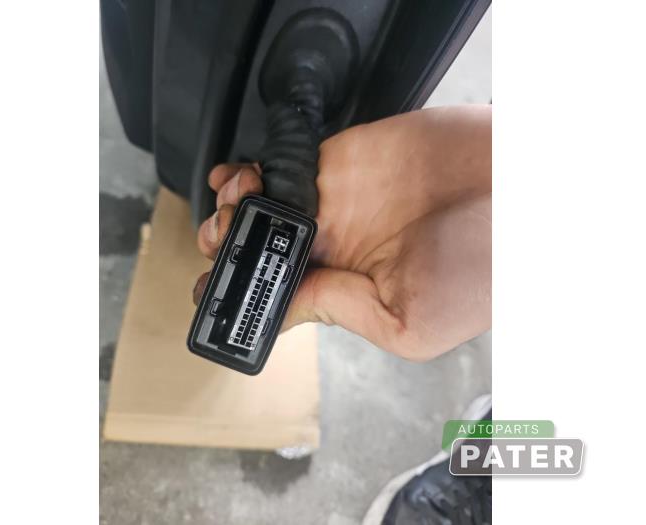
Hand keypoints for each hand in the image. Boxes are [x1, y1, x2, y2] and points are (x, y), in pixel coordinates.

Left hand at [194, 105, 490, 360]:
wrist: (520, 191)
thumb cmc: (484, 270)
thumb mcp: (409, 322)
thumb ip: (339, 310)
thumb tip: (281, 306)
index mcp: (355, 291)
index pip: (287, 294)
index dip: (247, 292)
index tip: (213, 292)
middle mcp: (342, 248)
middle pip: (266, 247)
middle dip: (232, 246)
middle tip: (219, 243)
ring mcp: (338, 202)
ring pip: (267, 205)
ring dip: (236, 208)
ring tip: (227, 210)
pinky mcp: (341, 160)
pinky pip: (284, 165)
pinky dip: (254, 172)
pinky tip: (238, 178)